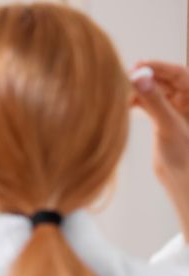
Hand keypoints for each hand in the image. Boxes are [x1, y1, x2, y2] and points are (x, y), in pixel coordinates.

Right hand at [131, 61, 188, 238]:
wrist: (182, 181)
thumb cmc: (185, 157)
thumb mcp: (169, 126)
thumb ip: (154, 101)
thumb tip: (140, 77)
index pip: (179, 73)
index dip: (158, 67)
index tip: (137, 65)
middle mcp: (188, 101)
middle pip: (165, 79)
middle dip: (145, 78)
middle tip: (124, 79)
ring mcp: (175, 110)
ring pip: (155, 91)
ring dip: (138, 91)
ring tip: (121, 96)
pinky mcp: (163, 118)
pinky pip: (149, 102)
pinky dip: (136, 102)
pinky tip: (124, 106)